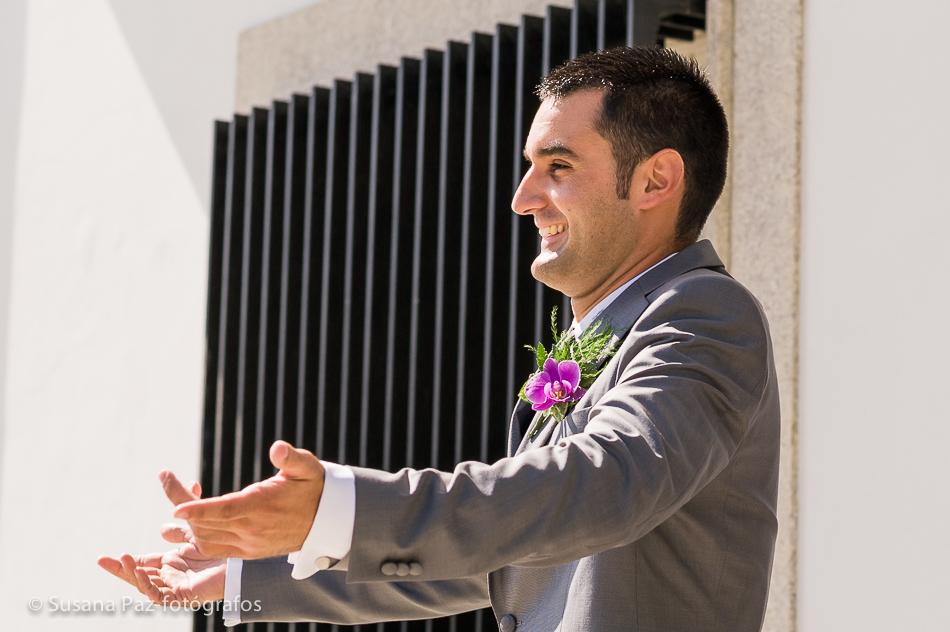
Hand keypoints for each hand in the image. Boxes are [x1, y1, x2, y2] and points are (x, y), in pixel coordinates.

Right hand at [97, 481, 225, 604]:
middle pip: (139, 576)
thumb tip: (165, 474)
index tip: (105, 556)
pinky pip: (160, 595)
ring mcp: (178, 587)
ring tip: (122, 557)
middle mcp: (174, 575)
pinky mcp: (185, 596)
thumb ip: (181, 499)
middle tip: (100, 559)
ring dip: (131, 573)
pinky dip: (147, 584)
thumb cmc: (227, 541)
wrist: (247, 558)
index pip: (143, 564)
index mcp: (174, 562)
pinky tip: (139, 570)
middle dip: (120, 569)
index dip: (125, 561)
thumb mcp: (196, 518)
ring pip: (147, 586)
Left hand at [173, 440, 324, 558]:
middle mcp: (253, 529)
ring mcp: (249, 544)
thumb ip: (291, 457)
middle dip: (181, 502)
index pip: (224, 510)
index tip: (175, 506)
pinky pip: (215, 548)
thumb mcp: (308, 467)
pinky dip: (199, 535)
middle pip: (207, 523)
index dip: (198, 509)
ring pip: (206, 539)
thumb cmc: (314, 487)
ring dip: (189, 521)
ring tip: (182, 497)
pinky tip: (196, 517)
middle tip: (167, 478)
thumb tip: (277, 447)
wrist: (327, 521)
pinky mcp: (248, 552)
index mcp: (263, 506)